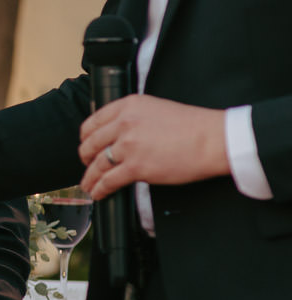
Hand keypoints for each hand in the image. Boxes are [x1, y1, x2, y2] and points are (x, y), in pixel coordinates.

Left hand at [78, 95, 229, 198]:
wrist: (213, 139)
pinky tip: (98, 193)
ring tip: (89, 185)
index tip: (86, 145)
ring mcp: (128, 146)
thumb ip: (134, 117)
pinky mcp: (135, 167)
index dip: (86, 137)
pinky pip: (108, 180)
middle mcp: (124, 123)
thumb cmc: (193, 126)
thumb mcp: (156, 109)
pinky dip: (100, 189)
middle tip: (87, 165)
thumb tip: (118, 134)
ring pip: (97, 164)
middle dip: (86, 158)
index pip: (94, 122)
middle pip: (91, 144)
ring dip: (90, 177)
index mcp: (128, 106)